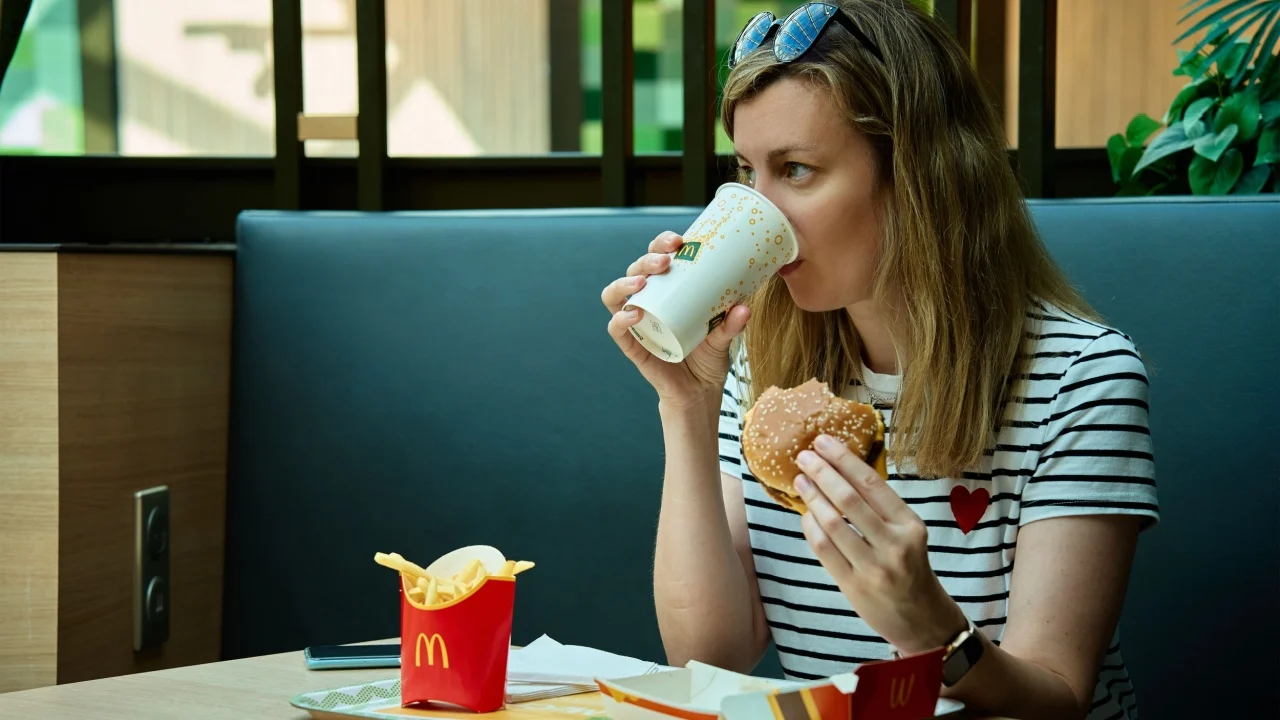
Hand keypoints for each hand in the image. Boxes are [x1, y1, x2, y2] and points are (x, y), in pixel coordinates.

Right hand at [601, 231, 749, 407]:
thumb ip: (732, 324)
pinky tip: (634, 315)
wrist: (699, 392)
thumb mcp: (724, 338)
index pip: (658, 257)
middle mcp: (649, 302)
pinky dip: (620, 319)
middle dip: (647, 258)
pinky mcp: (632, 345)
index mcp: (669, 291)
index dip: (662, 243)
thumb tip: (745, 307)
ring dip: (625, 282)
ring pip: (615, 293)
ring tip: (643, 282)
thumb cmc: (709, 358)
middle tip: (666, 260)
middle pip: (636, 269)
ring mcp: (637, 323)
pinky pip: (616, 328)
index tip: (680, 240)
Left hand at [792, 434, 968, 654]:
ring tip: (800, 480)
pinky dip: (810, 527)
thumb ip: (880, 511)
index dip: (844, 459)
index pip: (872, 484)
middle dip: (823, 472)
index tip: (823, 442)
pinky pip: (824, 549)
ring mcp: (874, 567)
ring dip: (812, 497)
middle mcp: (895, 544)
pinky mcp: (854, 586)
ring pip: (833, 523)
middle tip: (804, 455)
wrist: (923, 621)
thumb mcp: (908, 536)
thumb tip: (839, 473)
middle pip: (850, 499)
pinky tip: (805, 514)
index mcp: (910, 525)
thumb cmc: (912, 571)